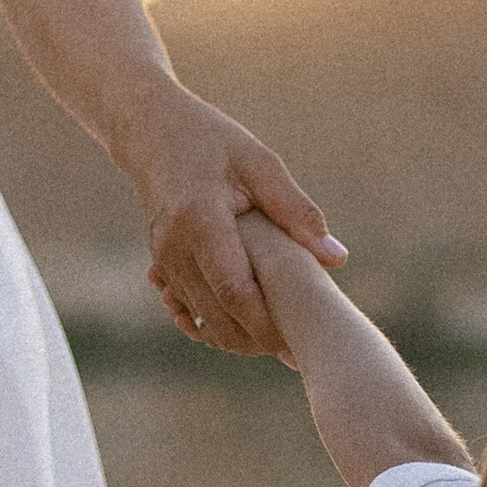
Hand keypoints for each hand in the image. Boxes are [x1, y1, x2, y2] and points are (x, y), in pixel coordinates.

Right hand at [129, 90, 345, 354]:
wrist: (150, 132)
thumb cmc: (213, 141)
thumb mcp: (260, 164)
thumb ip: (296, 211)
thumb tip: (336, 258)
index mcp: (201, 220)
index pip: (235, 289)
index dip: (265, 323)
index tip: (296, 343)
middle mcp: (175, 247)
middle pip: (216, 314)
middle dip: (255, 341)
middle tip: (294, 354)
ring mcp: (162, 259)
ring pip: (199, 318)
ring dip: (236, 338)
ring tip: (278, 347)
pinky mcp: (160, 264)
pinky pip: (186, 308)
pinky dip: (214, 325)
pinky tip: (245, 332)